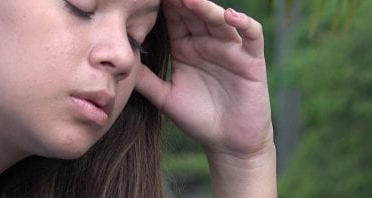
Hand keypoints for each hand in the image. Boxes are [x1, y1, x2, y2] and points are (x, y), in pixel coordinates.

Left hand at [136, 0, 272, 158]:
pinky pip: (251, 35)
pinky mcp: (251, 60)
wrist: (228, 144)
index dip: (164, 6)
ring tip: (189, 0)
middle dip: (182, 2)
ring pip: (218, 20)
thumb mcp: (165, 97)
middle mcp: (208, 43)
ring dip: (205, 8)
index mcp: (186, 48)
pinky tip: (229, 16)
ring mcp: (230, 49)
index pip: (174, 19)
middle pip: (194, 13)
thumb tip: (120, 63)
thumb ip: (145, 79)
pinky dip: (244, 22)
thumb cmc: (198, 119)